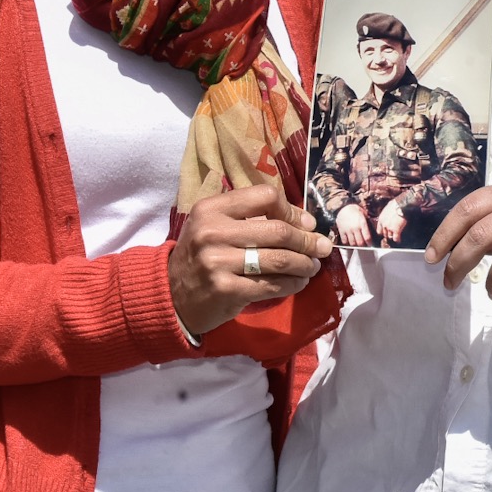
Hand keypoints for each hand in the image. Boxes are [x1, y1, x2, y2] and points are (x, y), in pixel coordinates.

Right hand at [168, 183, 331, 337]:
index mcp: (211, 209)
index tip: (306, 224)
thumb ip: (251, 217)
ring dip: (304, 264)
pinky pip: (272, 285)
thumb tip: (305, 222)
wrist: (169, 295)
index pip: (265, 197)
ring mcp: (218, 262)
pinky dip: (292, 284)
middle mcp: (212, 232)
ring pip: (279, 260)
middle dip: (307, 241)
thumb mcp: (215, 225)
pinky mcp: (226, 290)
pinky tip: (298, 283)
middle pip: (278, 231)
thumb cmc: (200, 255)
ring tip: (312, 266)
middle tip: (322, 248)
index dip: (292, 210)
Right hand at [334, 203, 372, 246]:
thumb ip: (367, 220)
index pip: (367, 237)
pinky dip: (347, 243)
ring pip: (353, 243)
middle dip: (363, 246)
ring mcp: (348, 230)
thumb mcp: (363, 213)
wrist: (342, 207)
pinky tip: (349, 242)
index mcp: (362, 223)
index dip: (369, 243)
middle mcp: (355, 228)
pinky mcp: (341, 231)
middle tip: (364, 246)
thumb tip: (372, 227)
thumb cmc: (354, 210)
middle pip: (360, 242)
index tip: (370, 244)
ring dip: (355, 245)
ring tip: (357, 244)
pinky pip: (345, 241)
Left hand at [375, 202, 407, 245]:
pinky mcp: (396, 230)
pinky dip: (397, 240)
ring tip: (395, 237)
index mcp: (381, 219)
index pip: (379, 230)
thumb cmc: (396, 204)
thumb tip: (388, 212)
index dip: (382, 231)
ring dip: (392, 237)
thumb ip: (386, 213)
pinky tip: (398, 240)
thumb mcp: (388, 208)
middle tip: (391, 235)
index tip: (384, 232)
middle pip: (384, 234)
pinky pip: (396, 238)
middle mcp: (384, 225)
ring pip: (390, 236)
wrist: (401, 205)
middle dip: (387, 234)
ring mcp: (390, 228)